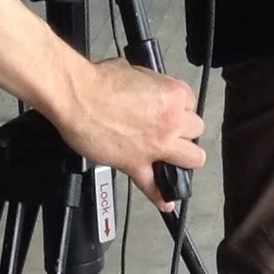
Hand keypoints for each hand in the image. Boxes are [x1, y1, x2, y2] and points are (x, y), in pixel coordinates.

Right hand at [52, 57, 206, 207]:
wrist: (76, 96)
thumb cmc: (99, 80)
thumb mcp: (133, 70)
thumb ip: (149, 84)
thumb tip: (146, 90)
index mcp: (172, 95)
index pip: (190, 103)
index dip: (178, 106)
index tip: (168, 109)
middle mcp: (171, 122)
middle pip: (196, 130)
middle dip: (184, 130)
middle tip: (169, 130)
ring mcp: (156, 146)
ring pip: (192, 159)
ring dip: (183, 158)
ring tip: (172, 157)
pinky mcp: (136, 165)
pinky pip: (155, 187)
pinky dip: (161, 196)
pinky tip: (167, 202)